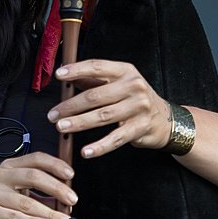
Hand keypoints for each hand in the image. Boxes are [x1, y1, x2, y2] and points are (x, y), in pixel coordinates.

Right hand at [0, 152, 73, 218]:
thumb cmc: (1, 211)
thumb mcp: (22, 197)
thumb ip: (42, 194)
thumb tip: (67, 197)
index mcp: (9, 167)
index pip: (35, 159)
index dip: (55, 165)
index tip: (70, 175)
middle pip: (33, 176)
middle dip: (57, 188)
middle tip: (72, 200)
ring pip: (26, 202)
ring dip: (49, 212)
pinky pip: (15, 217)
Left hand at [47, 59, 171, 157]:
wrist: (164, 118)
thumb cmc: (133, 98)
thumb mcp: (118, 82)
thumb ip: (93, 80)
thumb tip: (65, 76)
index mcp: (125, 71)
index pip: (97, 67)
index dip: (76, 70)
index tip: (58, 75)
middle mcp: (134, 86)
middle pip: (96, 95)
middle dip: (71, 106)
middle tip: (52, 114)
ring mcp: (138, 108)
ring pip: (103, 116)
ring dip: (79, 123)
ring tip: (61, 127)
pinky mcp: (140, 128)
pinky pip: (115, 139)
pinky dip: (99, 146)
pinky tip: (85, 151)